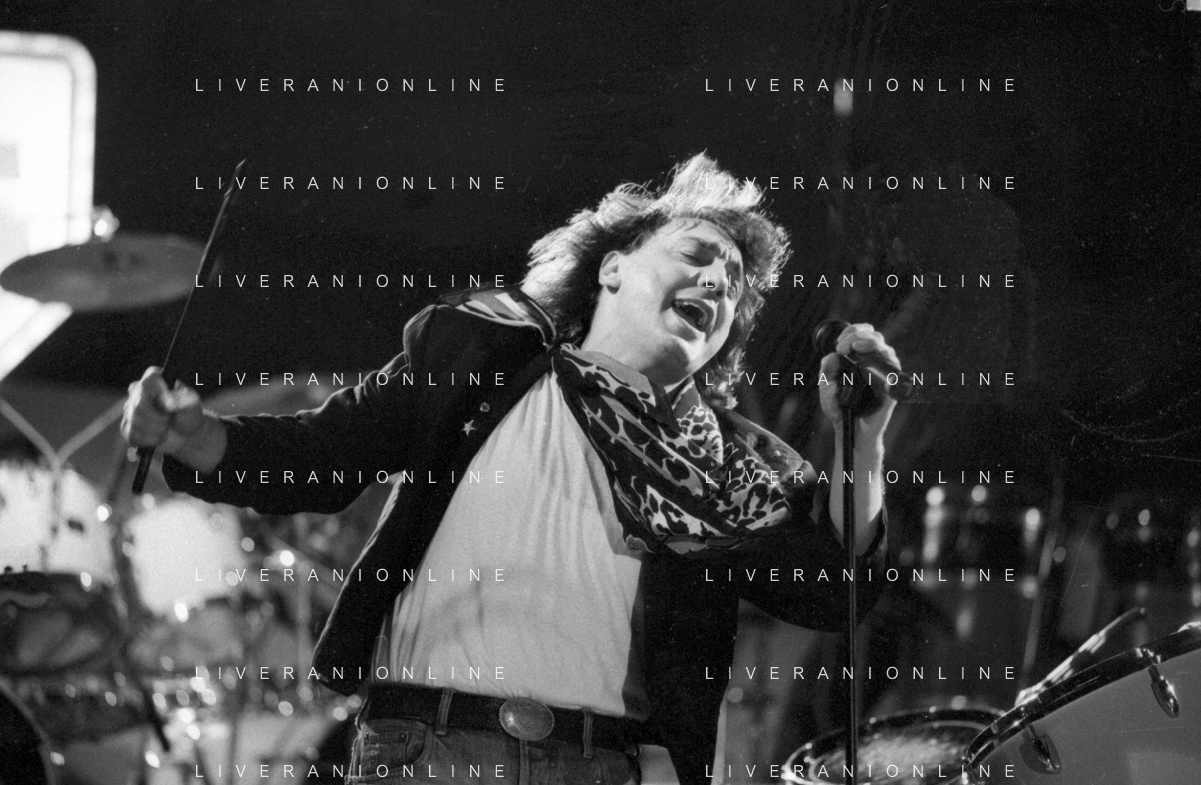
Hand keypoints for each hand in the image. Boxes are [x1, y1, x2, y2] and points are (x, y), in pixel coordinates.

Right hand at [121, 367, 223, 469]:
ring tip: (165, 428)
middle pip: (139, 406)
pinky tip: (156, 436)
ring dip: (155, 430)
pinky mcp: (126, 426)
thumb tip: (167, 403)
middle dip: (158, 419)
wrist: (186, 434)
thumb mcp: (192, 405)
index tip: (170, 407)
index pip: (147, 383)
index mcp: (155, 379)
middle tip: (169, 420)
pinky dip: (148, 440)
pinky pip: (132, 435)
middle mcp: (137, 391)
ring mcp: (129, 409)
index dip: (158, 397)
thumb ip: (181, 401)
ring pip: (135, 422)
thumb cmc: (189, 414)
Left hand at [818, 323, 899, 443]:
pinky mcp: (891, 386)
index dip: (851, 332)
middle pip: (875, 336)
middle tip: (842, 347)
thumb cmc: (839, 407)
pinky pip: (894, 368)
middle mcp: (875, 362)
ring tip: (853, 349)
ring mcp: (884, 373)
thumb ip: (827, 369)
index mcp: (860, 358)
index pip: (862, 334)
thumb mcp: (827, 385)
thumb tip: (833, 355)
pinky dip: (885, 360)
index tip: (838, 344)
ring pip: (885, 348)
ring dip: (869, 343)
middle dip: (857, 335)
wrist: (850, 429)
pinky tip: (870, 363)